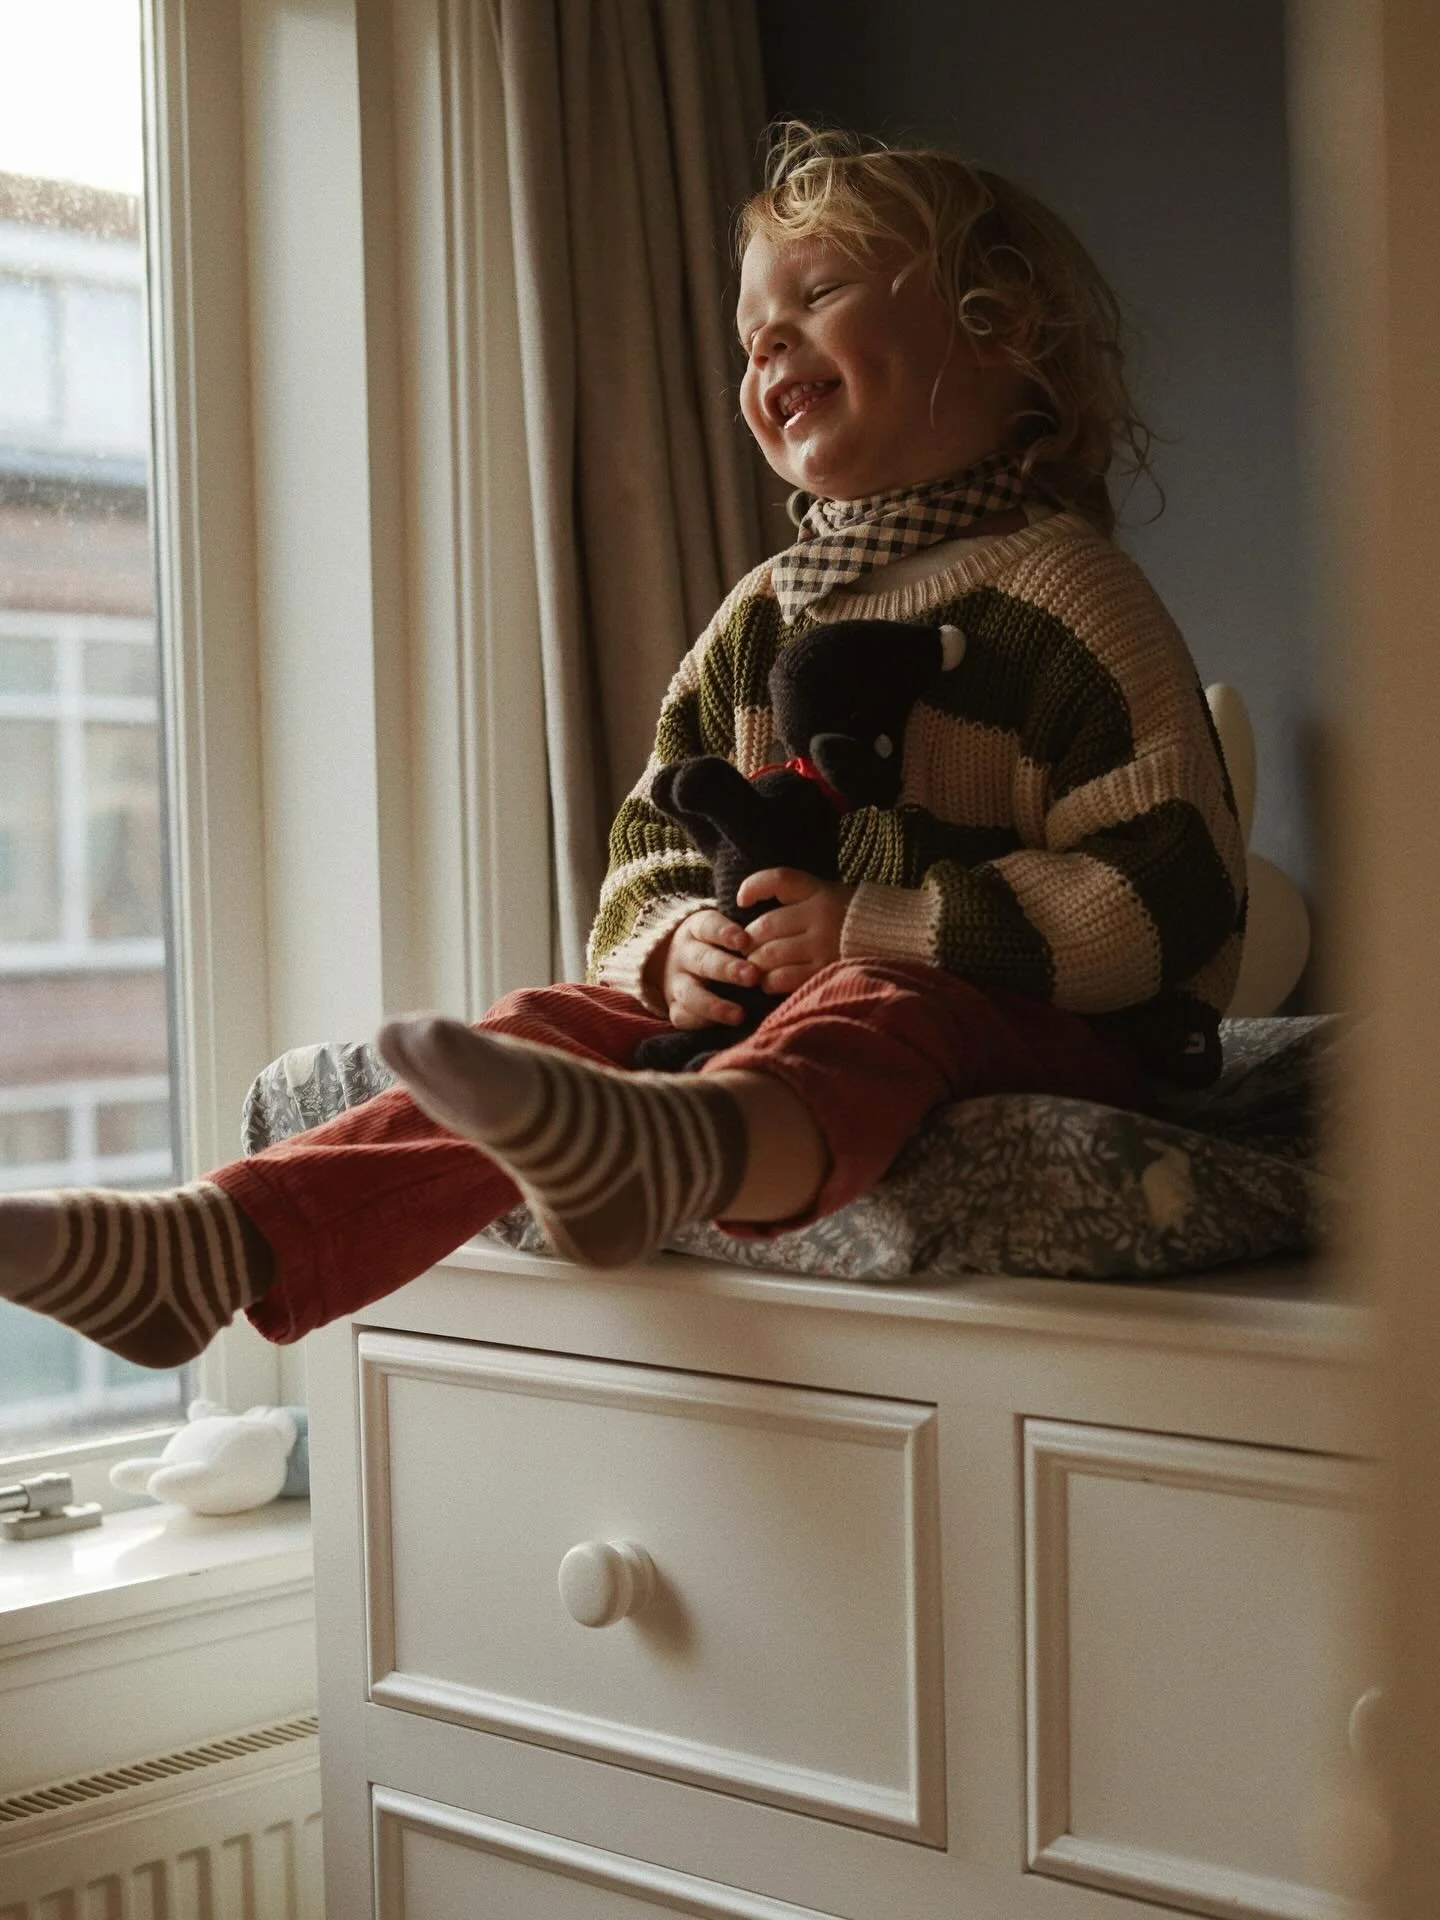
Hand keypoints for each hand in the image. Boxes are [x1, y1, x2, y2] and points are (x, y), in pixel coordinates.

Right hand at [653, 908, 759, 1029]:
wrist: (673, 961)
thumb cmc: (714, 944)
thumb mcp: (722, 930)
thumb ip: (746, 934)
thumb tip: (776, 939)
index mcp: (696, 930)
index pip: (709, 927)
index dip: (725, 933)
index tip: (745, 941)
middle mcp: (684, 955)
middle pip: (703, 960)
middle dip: (728, 969)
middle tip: (753, 975)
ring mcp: (676, 982)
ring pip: (690, 993)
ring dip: (714, 1005)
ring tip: (740, 1015)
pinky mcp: (673, 1006)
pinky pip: (681, 1016)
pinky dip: (698, 1022)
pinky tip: (718, 1027)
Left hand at [737, 870, 854, 994]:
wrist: (894, 941)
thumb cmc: (850, 919)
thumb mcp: (828, 895)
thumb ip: (796, 899)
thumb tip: (748, 904)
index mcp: (820, 891)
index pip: (779, 880)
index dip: (753, 887)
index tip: (741, 900)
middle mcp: (821, 915)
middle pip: (766, 925)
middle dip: (748, 939)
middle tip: (745, 948)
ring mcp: (823, 944)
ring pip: (771, 953)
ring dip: (755, 962)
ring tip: (754, 966)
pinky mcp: (825, 970)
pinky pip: (784, 977)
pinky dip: (769, 981)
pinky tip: (769, 981)